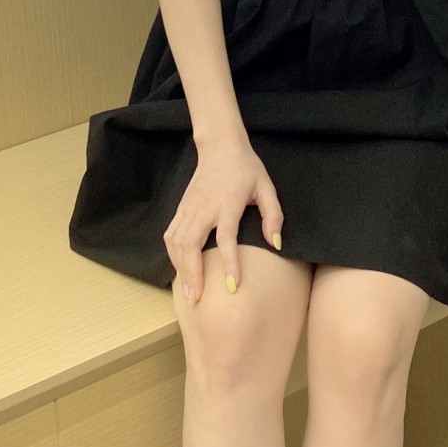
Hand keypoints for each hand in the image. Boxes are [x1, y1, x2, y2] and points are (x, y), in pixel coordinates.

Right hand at [163, 135, 283, 303]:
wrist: (220, 147)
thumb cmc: (246, 169)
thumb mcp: (266, 188)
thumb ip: (273, 215)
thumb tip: (276, 243)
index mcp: (228, 203)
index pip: (226, 238)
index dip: (229, 262)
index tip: (231, 286)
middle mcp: (204, 208)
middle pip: (191, 244)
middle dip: (192, 273)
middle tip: (197, 298)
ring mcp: (189, 208)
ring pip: (176, 242)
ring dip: (180, 268)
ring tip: (188, 290)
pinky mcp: (181, 208)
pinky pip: (171, 234)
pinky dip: (172, 254)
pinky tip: (179, 269)